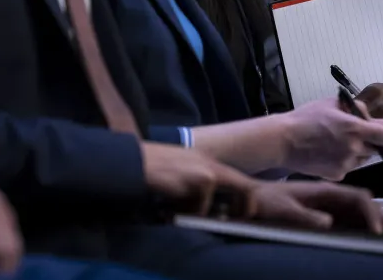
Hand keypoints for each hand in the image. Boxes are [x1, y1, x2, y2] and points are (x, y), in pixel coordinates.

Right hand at [141, 141, 262, 215]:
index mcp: (206, 161)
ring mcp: (209, 171)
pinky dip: (189, 213)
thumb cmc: (152, 168)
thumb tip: (206, 209)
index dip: (242, 198)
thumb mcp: (180, 172)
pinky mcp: (204, 180)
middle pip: (246, 186)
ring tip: (184, 214)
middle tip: (232, 221)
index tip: (236, 214)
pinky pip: (203, 208)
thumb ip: (195, 185)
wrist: (136, 161)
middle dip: (244, 208)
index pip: (235, 179)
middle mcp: (211, 163)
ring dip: (206, 213)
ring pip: (224, 201)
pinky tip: (171, 209)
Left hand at [248, 181, 382, 235]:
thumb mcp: (282, 209)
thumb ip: (305, 217)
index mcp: (325, 192)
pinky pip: (353, 223)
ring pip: (363, 215)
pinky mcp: (326, 216)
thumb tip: (329, 223)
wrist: (250, 198)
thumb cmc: (265, 203)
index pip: (358, 200)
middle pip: (367, 206)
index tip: (379, 233)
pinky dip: (369, 229)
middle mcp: (332, 197)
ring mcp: (330, 206)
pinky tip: (379, 239)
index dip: (372, 215)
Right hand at [280, 98, 382, 178]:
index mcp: (355, 128)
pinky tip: (327, 152)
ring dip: (358, 150)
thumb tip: (370, 117)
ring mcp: (347, 164)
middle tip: (354, 133)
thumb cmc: (306, 118)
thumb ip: (356, 108)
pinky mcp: (338, 175)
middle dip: (373, 141)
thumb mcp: (332, 103)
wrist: (283, 141)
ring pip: (363, 157)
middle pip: (378, 148)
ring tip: (334, 142)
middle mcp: (355, 148)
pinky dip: (343, 160)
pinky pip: (349, 166)